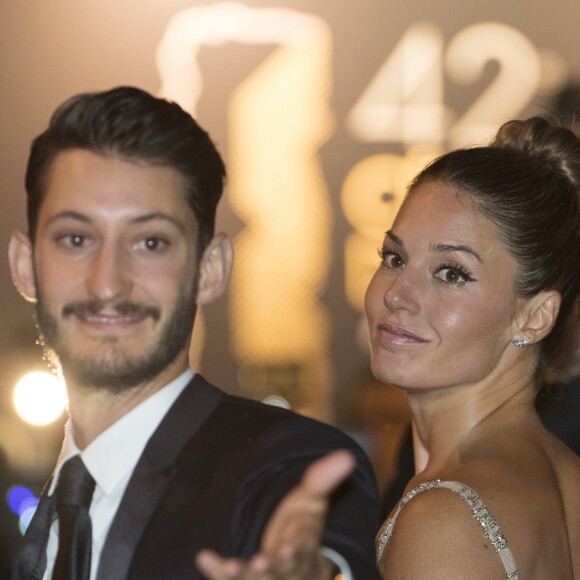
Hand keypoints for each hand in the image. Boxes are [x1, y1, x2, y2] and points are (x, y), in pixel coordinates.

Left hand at [195, 450, 355, 578]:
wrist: (292, 556)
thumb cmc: (302, 524)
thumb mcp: (312, 499)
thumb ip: (324, 478)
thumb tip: (347, 456)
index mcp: (306, 546)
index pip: (304, 548)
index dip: (296, 549)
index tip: (287, 547)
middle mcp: (289, 567)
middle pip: (282, 571)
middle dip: (272, 567)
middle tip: (259, 563)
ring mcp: (267, 577)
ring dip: (242, 575)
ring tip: (229, 566)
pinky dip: (216, 571)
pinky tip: (204, 557)